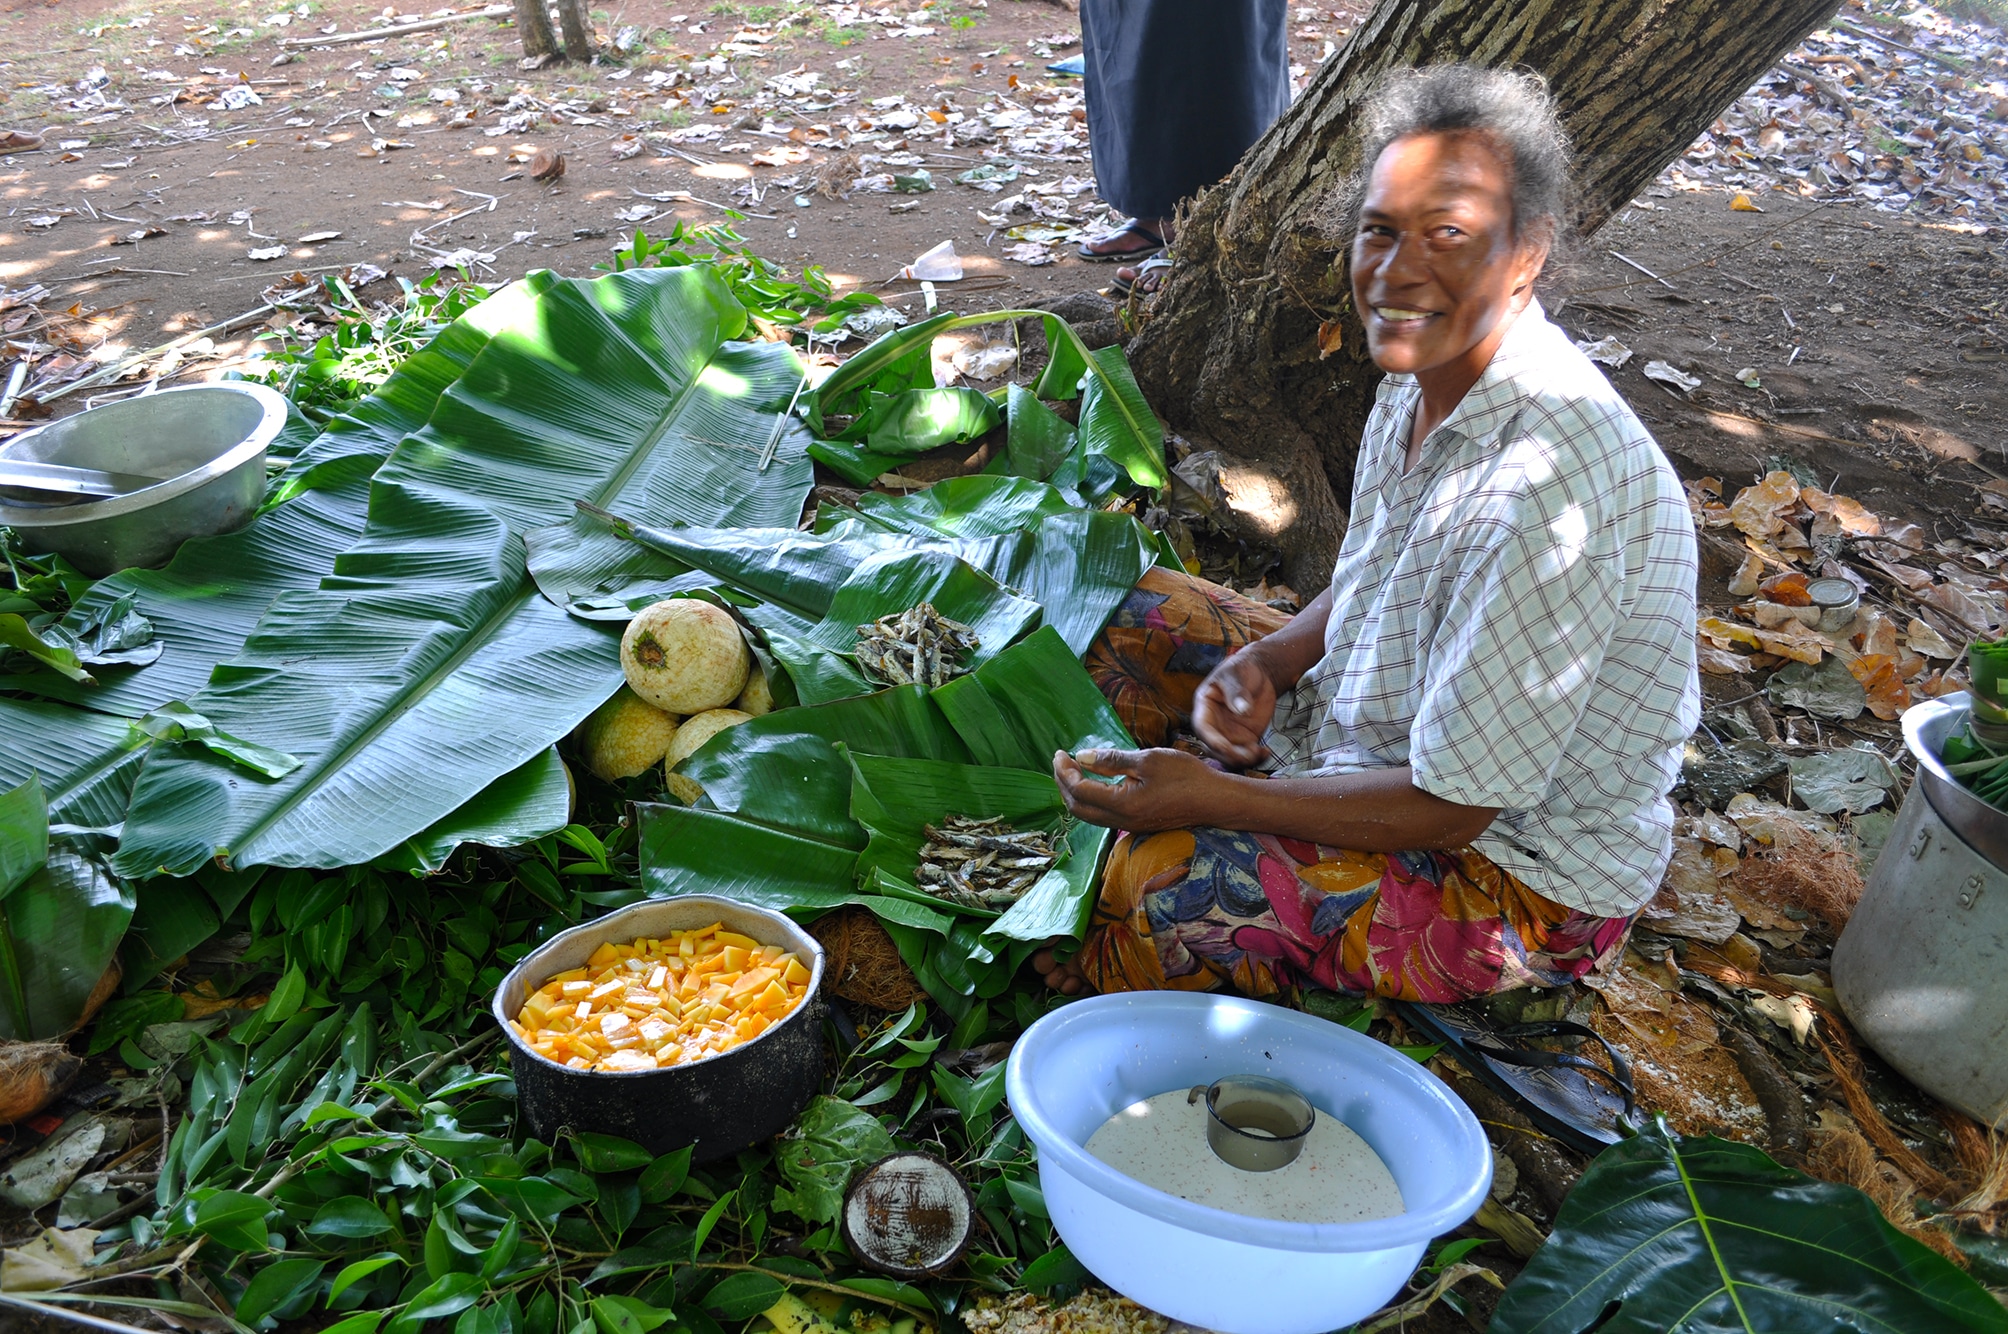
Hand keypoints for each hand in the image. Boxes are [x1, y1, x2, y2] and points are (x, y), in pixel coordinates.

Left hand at [1052, 747, 1227, 832]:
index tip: (1060, 753)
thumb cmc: (1186, 776)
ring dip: (1074, 794)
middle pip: (1077, 808)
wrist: (1214, 800)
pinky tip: (1093, 782)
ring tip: (1071, 771)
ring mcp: (1128, 826)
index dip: (1064, 771)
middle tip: (1060, 761)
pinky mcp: (1135, 824)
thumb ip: (1112, 759)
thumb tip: (1082, 757)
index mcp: (1123, 805)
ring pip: (1088, 815)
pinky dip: (1089, 800)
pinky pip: (1102, 816)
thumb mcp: (1147, 760)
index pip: (1079, 790)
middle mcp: (1121, 821)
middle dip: (1063, 784)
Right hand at [1191, 650, 1276, 766]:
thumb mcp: (1235, 675)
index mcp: (1205, 708)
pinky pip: (1246, 755)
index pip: (1202, 728)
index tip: (1225, 747)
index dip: (1212, 740)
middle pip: (1214, 748)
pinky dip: (1255, 758)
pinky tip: (1266, 752)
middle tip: (1248, 754)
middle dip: (1229, 755)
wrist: (1258, 673)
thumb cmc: (1240, 669)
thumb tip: (1242, 709)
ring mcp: (1229, 734)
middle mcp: (1214, 725)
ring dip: (1243, 760)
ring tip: (1259, 753)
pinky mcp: (1245, 739)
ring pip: (1230, 756)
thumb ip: (1237, 691)